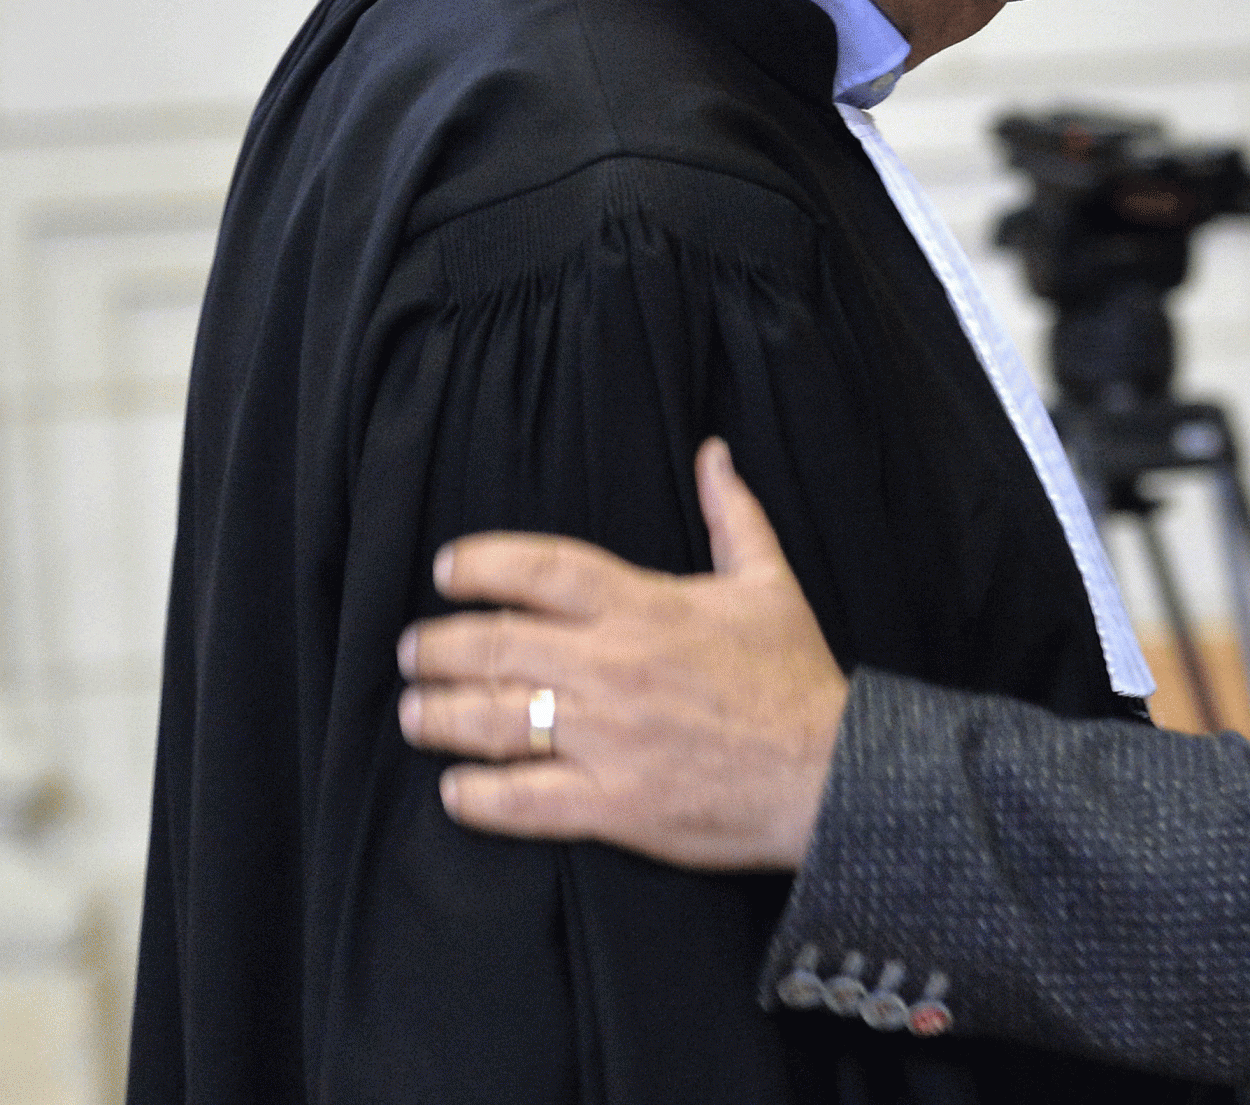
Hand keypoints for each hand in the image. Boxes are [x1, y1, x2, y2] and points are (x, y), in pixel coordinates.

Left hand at [397, 438, 844, 870]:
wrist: (827, 772)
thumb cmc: (794, 675)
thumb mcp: (769, 583)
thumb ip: (734, 515)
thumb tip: (715, 454)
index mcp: (646, 608)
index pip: (542, 570)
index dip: (482, 564)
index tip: (446, 569)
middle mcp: (614, 667)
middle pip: (496, 646)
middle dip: (437, 647)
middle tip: (413, 651)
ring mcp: (607, 738)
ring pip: (492, 722)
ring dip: (438, 716)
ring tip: (414, 713)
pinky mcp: (612, 805)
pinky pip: (522, 800)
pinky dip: (478, 797)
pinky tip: (456, 791)